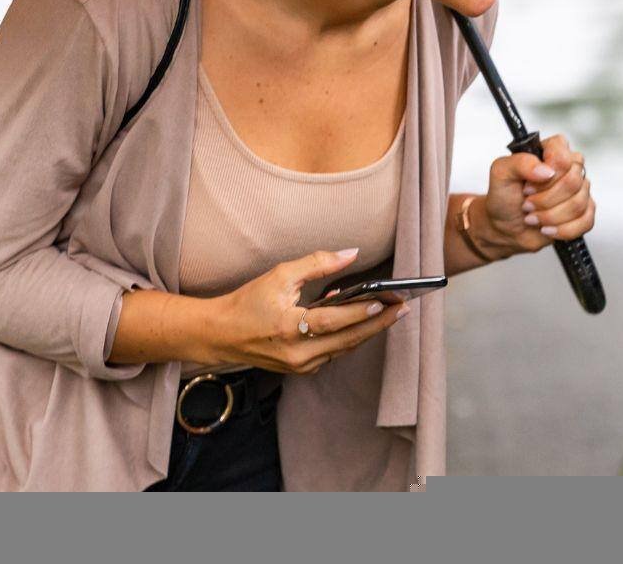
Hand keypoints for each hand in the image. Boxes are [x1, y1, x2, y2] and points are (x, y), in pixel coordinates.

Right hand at [207, 248, 406, 374]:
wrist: (220, 334)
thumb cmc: (248, 302)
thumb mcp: (279, 275)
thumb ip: (318, 263)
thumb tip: (351, 253)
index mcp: (288, 328)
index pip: (334, 321)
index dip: (362, 312)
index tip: (387, 301)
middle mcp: (297, 353)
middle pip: (348, 340)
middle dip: (378, 324)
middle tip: (403, 309)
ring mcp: (300, 366)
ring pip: (344, 348)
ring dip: (366, 331)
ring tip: (389, 312)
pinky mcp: (301, 369)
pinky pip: (333, 352)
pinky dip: (347, 336)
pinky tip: (359, 320)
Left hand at [475, 133, 595, 257]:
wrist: (505, 227)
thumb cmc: (504, 198)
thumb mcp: (501, 173)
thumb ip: (520, 162)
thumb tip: (546, 170)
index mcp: (552, 150)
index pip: (563, 157)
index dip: (546, 176)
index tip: (527, 187)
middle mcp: (570, 167)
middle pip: (573, 182)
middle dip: (545, 200)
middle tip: (527, 204)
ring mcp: (580, 189)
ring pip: (578, 204)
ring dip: (550, 217)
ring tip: (533, 217)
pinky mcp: (584, 211)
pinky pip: (585, 221)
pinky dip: (562, 230)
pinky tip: (547, 228)